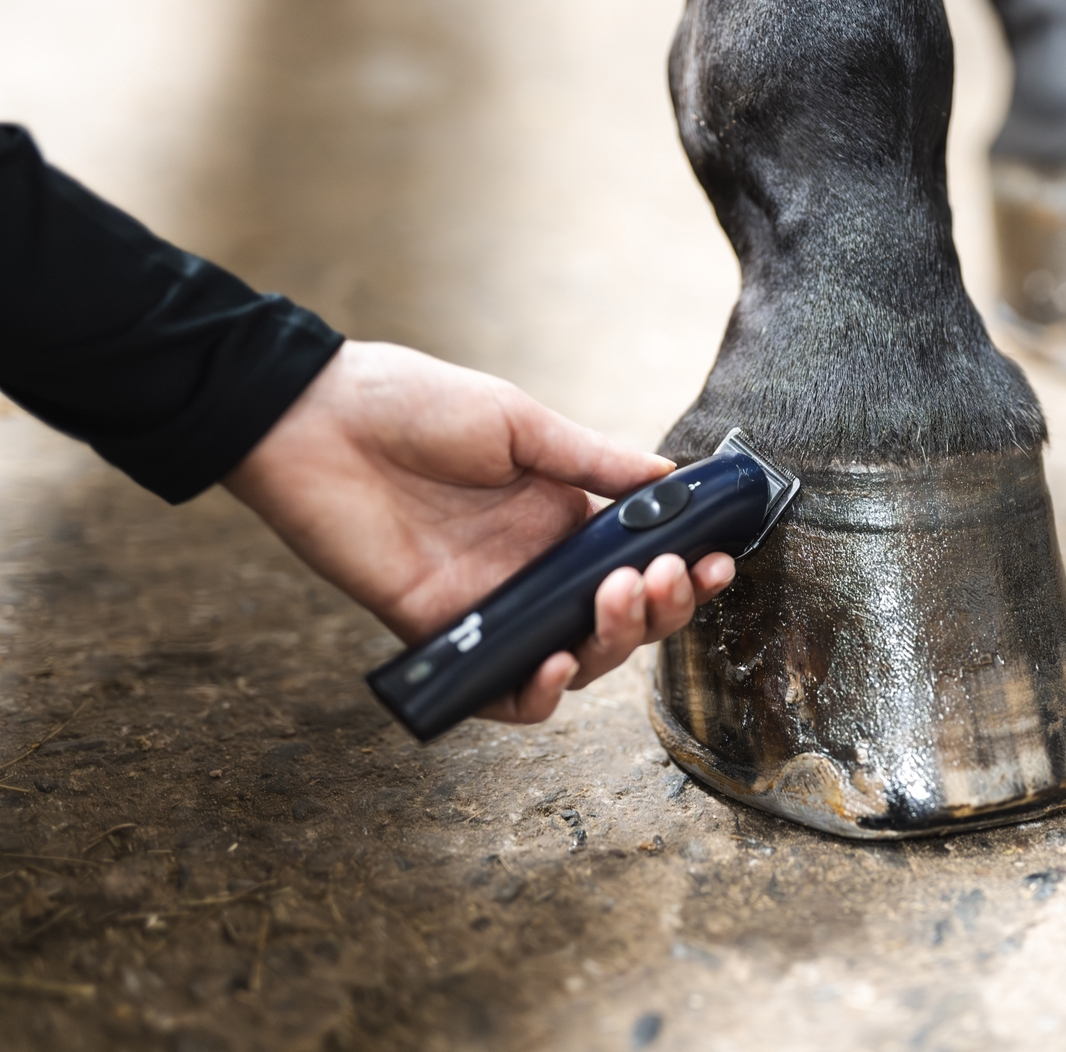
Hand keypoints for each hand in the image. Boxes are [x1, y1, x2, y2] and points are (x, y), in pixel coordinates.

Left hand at [223, 340, 734, 723]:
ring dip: (611, 645)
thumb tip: (671, 474)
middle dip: (657, 609)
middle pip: (619, 622)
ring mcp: (493, 607)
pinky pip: (500, 690)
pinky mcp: (443, 635)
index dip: (683, 572)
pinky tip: (550, 666)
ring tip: (616, 600)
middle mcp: (535, 570)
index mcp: (560, 520)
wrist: (314, 419)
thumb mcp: (518, 423)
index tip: (715, 564)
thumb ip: (592, 458)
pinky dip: (533, 695)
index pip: (638, 564)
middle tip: (658, 577)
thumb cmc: (412, 405)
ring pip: (575, 661)